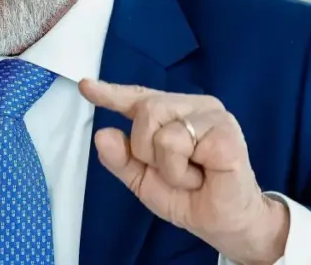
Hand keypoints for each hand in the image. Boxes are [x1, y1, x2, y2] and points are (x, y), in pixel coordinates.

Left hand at [79, 80, 288, 264]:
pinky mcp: (224, 130)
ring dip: (167, 166)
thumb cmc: (188, 197)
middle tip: (174, 172)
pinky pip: (179, 143)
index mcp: (173, 113)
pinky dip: (181, 170)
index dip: (111, 93)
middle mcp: (193, 106)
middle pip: (145, 110)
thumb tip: (103, 134)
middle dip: (146, 150)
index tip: (86, 86)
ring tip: (190, 176)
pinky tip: (203, 175)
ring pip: (160, 129)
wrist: (223, 224)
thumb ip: (122, 158)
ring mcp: (212, 114)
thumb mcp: (144, 180)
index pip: (138, 98)